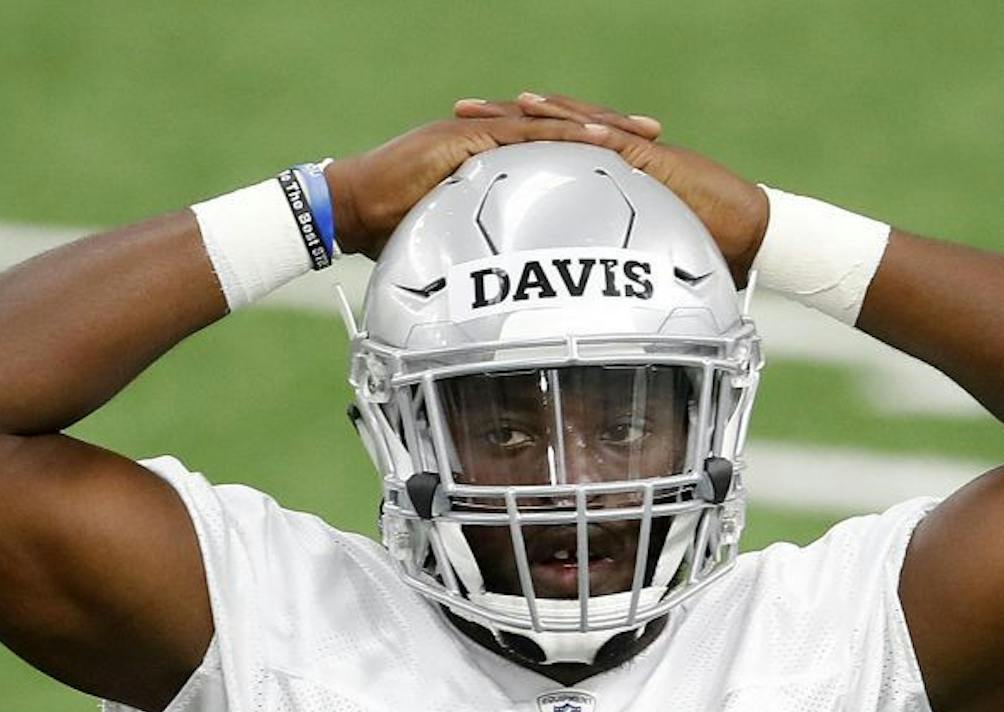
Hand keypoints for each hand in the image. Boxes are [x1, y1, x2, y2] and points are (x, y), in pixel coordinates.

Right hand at [324, 116, 637, 258]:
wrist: (348, 211)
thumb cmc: (387, 233)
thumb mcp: (448, 247)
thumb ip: (478, 258)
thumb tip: (499, 296)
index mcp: (488, 157)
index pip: (551, 147)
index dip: (593, 149)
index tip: (633, 160)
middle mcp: (489, 136)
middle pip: (562, 126)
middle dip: (612, 129)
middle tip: (656, 136)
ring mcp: (479, 131)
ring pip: (552, 122)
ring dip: (599, 125)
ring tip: (640, 133)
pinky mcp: (468, 136)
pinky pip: (526, 132)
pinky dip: (564, 134)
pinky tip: (599, 137)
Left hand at [454, 92, 769, 286]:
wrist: (747, 235)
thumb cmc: (698, 252)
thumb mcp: (632, 267)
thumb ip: (598, 278)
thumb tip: (569, 311)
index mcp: (602, 178)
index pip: (545, 153)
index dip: (504, 145)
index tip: (463, 145)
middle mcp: (612, 158)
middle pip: (549, 130)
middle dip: (503, 118)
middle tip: (461, 114)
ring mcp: (632, 153)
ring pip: (575, 125)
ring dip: (537, 113)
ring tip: (499, 106)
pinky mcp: (653, 158)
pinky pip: (615, 141)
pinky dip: (587, 132)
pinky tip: (557, 125)